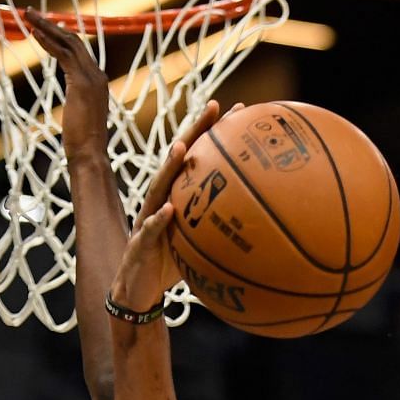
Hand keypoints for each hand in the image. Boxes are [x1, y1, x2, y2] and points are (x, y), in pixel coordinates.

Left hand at [22, 11, 109, 156]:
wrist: (89, 155)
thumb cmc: (82, 143)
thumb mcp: (80, 117)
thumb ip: (78, 104)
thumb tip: (74, 108)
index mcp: (98, 83)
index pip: (80, 52)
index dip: (61, 38)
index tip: (44, 29)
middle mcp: (98, 76)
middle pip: (76, 41)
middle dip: (53, 26)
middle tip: (32, 15)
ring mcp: (92, 78)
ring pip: (69, 42)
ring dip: (47, 27)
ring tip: (29, 17)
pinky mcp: (80, 83)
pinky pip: (63, 54)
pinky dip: (48, 41)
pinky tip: (35, 33)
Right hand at [109, 99, 222, 298]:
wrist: (138, 293)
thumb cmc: (169, 266)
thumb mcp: (198, 246)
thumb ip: (218, 232)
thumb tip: (261, 230)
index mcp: (176, 198)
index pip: (196, 158)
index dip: (213, 133)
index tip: (237, 110)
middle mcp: (161, 201)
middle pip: (177, 160)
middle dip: (195, 132)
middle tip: (214, 107)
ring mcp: (148, 220)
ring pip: (158, 187)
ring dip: (169, 168)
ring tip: (181, 148)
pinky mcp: (141, 243)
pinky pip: (151, 230)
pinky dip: (159, 219)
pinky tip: (169, 209)